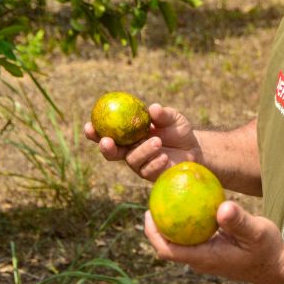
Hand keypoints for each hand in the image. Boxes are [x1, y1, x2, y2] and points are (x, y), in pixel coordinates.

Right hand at [84, 103, 201, 180]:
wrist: (194, 148)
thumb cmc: (178, 130)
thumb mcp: (173, 118)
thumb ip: (162, 114)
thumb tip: (152, 109)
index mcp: (128, 134)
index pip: (107, 133)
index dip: (95, 132)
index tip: (89, 125)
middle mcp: (130, 150)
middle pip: (110, 152)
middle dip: (104, 147)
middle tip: (106, 141)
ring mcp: (139, 164)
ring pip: (131, 160)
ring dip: (142, 150)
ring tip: (158, 141)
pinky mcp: (150, 174)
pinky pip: (147, 170)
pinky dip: (155, 162)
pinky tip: (164, 157)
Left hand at [144, 201, 283, 283]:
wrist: (277, 265)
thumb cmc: (267, 250)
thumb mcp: (257, 232)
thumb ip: (239, 221)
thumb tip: (222, 207)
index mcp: (205, 257)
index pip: (168, 250)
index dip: (154, 233)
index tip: (149, 212)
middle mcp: (201, 259)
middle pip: (169, 244)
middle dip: (158, 224)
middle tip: (155, 197)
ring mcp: (206, 255)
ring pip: (181, 239)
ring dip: (172, 221)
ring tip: (168, 194)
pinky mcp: (213, 250)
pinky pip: (194, 234)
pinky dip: (189, 219)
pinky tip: (193, 199)